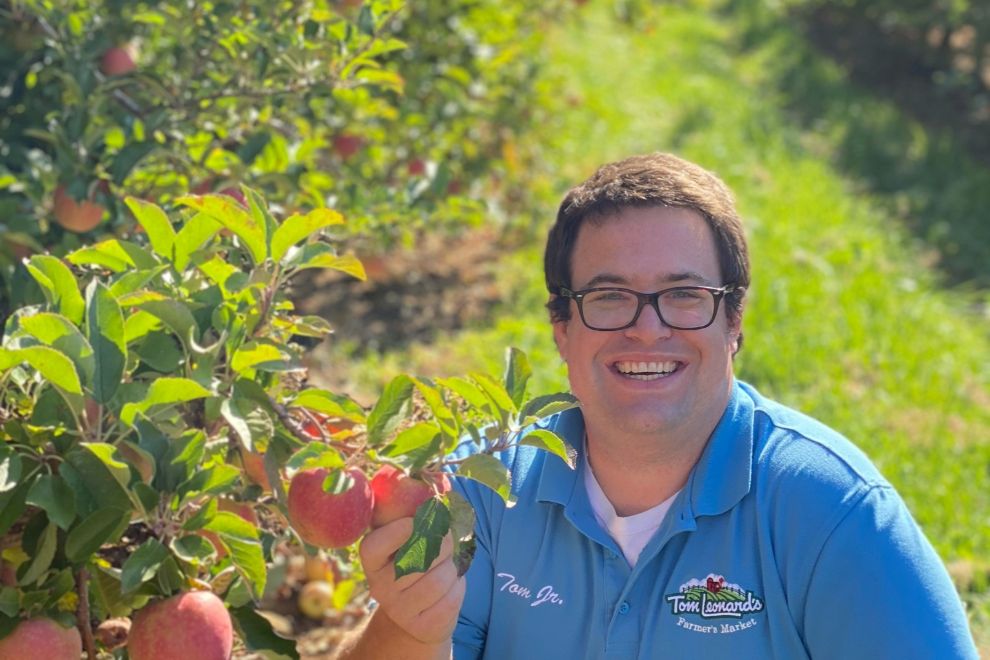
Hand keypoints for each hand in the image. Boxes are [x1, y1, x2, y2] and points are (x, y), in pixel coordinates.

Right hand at [359, 517, 465, 644]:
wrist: (415, 613)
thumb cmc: (415, 563)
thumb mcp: (408, 541)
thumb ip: (418, 519)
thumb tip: (442, 494)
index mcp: (371, 561)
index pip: (376, 544)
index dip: (400, 529)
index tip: (419, 521)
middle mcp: (379, 587)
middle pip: (419, 558)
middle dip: (443, 543)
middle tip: (448, 539)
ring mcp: (399, 610)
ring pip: (439, 579)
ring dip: (453, 566)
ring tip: (450, 563)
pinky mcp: (422, 627)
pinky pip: (451, 599)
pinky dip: (459, 586)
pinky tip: (452, 584)